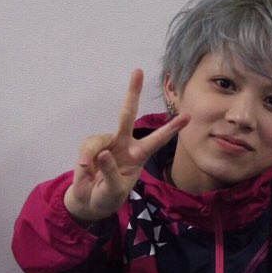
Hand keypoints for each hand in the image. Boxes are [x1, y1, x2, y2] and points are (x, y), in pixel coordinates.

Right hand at [64, 69, 188, 222]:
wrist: (89, 201)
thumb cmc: (109, 195)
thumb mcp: (115, 190)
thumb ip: (111, 172)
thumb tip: (104, 152)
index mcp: (138, 155)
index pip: (157, 140)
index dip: (171, 128)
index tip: (187, 116)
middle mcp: (124, 144)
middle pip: (127, 114)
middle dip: (132, 93)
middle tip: (137, 71)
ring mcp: (108, 142)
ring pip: (100, 139)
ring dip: (92, 153)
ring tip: (87, 168)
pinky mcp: (92, 146)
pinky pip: (88, 146)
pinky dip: (85, 157)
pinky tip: (84, 168)